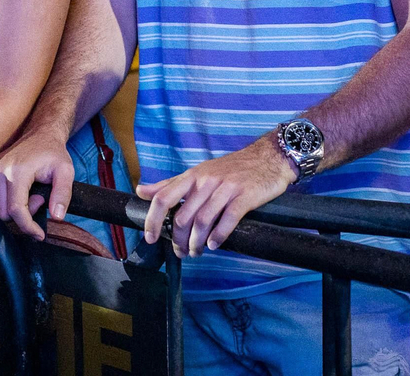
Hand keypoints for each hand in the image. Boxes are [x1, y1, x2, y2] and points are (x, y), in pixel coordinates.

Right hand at [0, 125, 75, 240]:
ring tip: (31, 193)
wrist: (40, 134)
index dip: (28, 227)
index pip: (15, 211)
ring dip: (15, 210)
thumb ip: (63, 194)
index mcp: (15, 172)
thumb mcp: (66, 171)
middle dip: (24, 215)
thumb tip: (57, 217)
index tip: (40, 235)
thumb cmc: (53, 153)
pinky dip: (6, 204)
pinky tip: (20, 191)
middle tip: (40, 198)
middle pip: (4, 214)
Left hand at [138, 134, 295, 257]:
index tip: (151, 238)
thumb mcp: (197, 172)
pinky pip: (228, 219)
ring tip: (197, 252)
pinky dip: (218, 236)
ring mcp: (226, 188)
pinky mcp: (245, 196)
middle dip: (178, 240)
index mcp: (192, 177)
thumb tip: (141, 191)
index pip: (164, 197)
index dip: (153, 220)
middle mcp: (206, 181)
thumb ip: (170, 184)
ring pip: (203, 220)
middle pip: (183, 216)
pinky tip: (214, 244)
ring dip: (196, 242)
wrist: (267, 157)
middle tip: (181, 251)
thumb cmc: (230, 168)